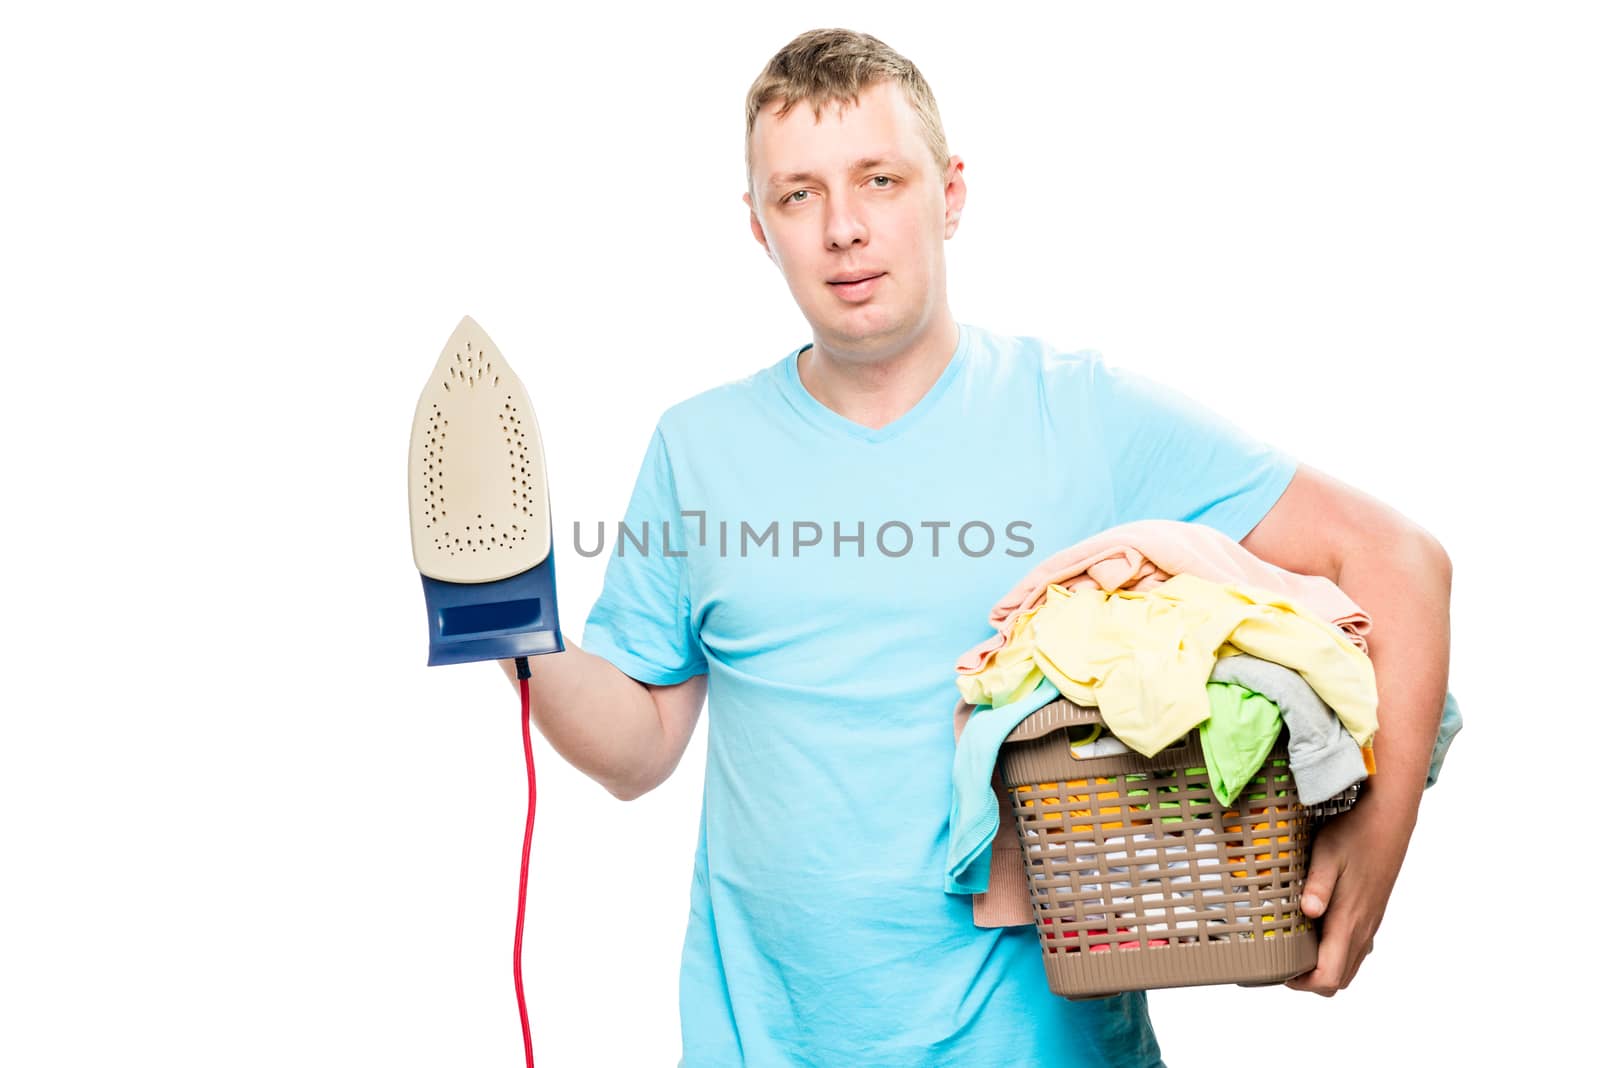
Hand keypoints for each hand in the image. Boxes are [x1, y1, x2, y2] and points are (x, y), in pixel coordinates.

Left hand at [1282, 797, 1410, 995]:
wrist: (1387, 821)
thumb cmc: (1354, 835)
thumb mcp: (1327, 854)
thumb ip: (1317, 885)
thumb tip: (1308, 912)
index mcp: (1349, 920)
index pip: (1330, 976)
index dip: (1304, 983)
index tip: (1280, 971)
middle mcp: (1363, 929)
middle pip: (1340, 979)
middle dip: (1311, 981)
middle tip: (1283, 962)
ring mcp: (1370, 923)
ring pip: (1350, 966)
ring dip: (1325, 968)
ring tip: (1296, 950)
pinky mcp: (1372, 914)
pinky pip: (1356, 949)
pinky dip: (1336, 954)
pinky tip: (1318, 932)